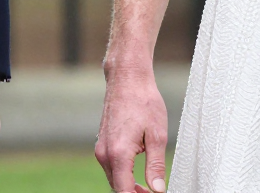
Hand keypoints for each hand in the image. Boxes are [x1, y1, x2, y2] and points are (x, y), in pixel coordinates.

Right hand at [96, 65, 169, 192]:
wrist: (128, 78)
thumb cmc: (144, 101)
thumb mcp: (157, 134)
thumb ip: (156, 165)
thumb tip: (158, 190)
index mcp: (118, 154)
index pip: (124, 191)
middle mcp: (105, 154)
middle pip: (118, 187)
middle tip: (154, 191)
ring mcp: (101, 148)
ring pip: (114, 178)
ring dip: (128, 185)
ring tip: (148, 184)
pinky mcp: (102, 143)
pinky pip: (111, 166)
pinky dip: (122, 173)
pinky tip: (138, 169)